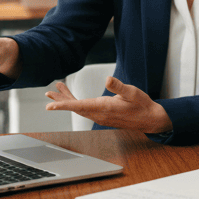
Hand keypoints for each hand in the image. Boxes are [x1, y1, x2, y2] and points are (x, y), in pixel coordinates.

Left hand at [45, 76, 172, 133]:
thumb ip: (119, 86)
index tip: (50, 105)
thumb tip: (107, 79)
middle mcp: (100, 114)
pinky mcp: (103, 116)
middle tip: (48, 93)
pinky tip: (74, 98)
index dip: (63, 105)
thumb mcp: (132, 92)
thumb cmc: (142, 105)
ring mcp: (101, 117)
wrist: (150, 119)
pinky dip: (77, 103)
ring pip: (80, 109)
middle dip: (61, 100)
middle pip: (75, 108)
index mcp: (105, 108)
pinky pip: (86, 110)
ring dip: (68, 100)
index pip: (79, 106)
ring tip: (57, 90)